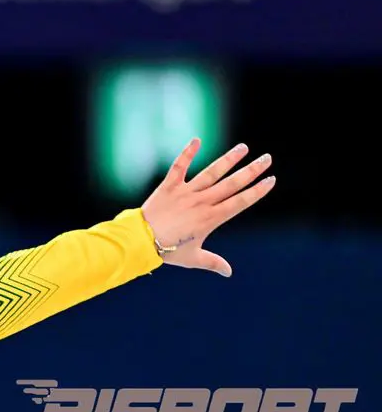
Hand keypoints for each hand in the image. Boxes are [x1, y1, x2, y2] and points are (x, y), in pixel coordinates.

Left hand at [140, 139, 274, 277]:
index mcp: (211, 219)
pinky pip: (179, 166)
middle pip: (231, 184)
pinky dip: (187, 153)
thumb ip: (212, 262)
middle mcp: (202, 202)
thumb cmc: (167, 251)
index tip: (271, 180)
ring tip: (243, 148)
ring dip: (228, 159)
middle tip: (267, 159)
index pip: (240, 202)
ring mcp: (186, 192)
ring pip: (211, 172)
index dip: (257, 191)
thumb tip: (228, 272)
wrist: (140, 241)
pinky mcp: (169, 186)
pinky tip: (197, 140)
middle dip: (251, 171)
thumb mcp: (192, 258)